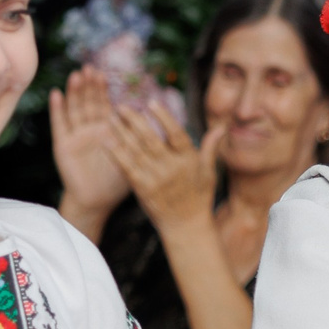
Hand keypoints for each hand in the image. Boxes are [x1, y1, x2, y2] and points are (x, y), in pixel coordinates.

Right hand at [48, 68, 129, 234]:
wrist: (97, 201)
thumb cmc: (117, 181)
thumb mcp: (132, 155)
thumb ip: (138, 138)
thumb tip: (155, 120)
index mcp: (107, 128)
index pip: (104, 103)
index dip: (102, 89)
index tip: (103, 73)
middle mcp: (90, 128)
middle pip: (89, 102)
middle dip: (89, 86)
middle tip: (90, 69)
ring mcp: (76, 135)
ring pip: (75, 109)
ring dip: (75, 92)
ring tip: (76, 76)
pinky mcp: (63, 145)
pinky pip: (60, 125)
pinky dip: (58, 110)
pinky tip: (56, 94)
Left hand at [110, 105, 221, 233]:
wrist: (186, 226)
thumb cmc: (199, 197)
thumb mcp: (209, 172)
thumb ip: (211, 147)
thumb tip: (221, 126)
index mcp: (189, 160)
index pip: (176, 133)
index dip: (164, 117)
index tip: (151, 102)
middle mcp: (172, 167)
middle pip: (151, 139)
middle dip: (135, 120)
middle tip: (122, 106)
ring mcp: (156, 178)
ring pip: (136, 150)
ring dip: (122, 133)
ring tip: (111, 118)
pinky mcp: (143, 189)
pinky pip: (127, 168)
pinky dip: (116, 154)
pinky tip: (107, 142)